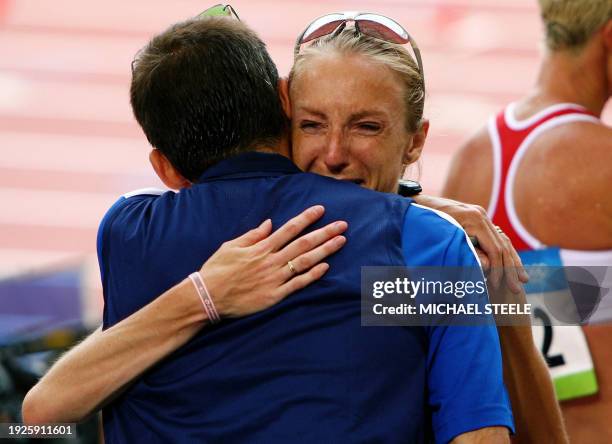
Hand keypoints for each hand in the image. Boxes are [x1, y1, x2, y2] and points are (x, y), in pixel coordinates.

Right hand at [199, 205, 346, 317]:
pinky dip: (312, 275)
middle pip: (303, 243)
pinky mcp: (274, 295)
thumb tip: (270, 223)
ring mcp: (274, 279)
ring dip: (325, 251)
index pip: (289, 228)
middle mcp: (271, 261)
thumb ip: (253, 235)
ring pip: (305, 262)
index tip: (321, 209)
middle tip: (343, 224)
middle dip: (324, 232)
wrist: (207, 297)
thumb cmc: (217, 270)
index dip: (307, 218)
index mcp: (261, 247)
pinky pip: (298, 284)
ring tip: (341, 241)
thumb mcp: (231, 246)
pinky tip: (326, 267)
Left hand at [412, 195, 528, 292]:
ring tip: (522, 281)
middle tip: (517, 290)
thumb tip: (487, 266)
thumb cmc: (425, 223)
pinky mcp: (477, 218)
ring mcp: (480, 215)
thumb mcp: (445, 239)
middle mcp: (480, 215)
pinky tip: (511, 265)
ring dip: (512, 262)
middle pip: (502, 246)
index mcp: (474, 219)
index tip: (496, 286)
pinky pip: (495, 237)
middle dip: (510, 269)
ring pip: (502, 241)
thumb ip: (466, 252)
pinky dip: (504, 252)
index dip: (497, 270)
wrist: (417, 203)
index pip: (494, 249)